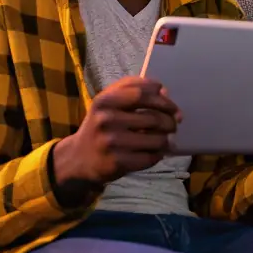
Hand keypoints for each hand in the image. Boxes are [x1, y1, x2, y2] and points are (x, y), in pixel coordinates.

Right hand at [52, 77, 180, 199]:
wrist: (78, 158)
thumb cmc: (101, 124)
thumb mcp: (109, 102)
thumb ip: (135, 90)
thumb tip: (165, 92)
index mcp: (105, 100)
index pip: (143, 94)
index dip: (163, 100)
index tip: (171, 106)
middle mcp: (106, 120)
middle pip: (155, 118)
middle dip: (171, 121)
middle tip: (173, 124)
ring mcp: (112, 142)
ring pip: (158, 139)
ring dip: (166, 139)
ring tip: (164, 139)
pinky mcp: (118, 163)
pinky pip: (151, 157)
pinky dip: (158, 154)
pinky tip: (154, 152)